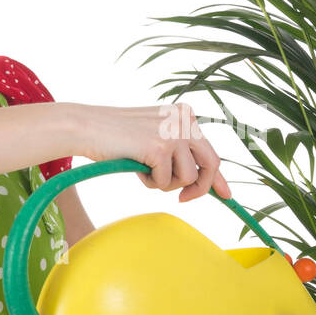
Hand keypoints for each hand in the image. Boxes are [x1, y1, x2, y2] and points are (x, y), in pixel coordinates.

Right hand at [77, 102, 230, 200]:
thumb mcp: (156, 138)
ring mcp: (174, 132)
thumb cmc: (118, 137)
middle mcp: (185, 120)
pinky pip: (166, 182)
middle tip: (183, 200)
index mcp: (185, 114)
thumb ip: (179, 153)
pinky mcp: (161, 147)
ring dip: (166, 184)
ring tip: (146, 171)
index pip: (209, 150)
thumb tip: (204, 182)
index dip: (218, 177)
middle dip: (200, 188)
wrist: (88, 127)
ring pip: (188, 178)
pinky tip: (136, 168)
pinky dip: (150, 182)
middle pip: (211, 164)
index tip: (227, 195)